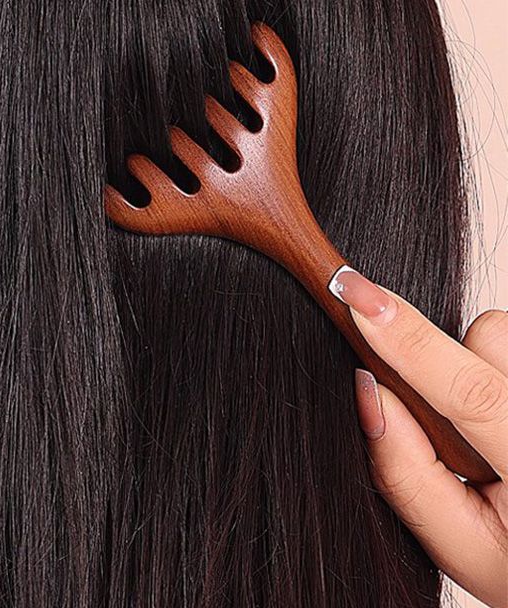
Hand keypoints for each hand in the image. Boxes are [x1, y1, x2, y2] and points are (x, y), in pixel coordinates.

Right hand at [328, 268, 507, 607]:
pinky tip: (496, 424)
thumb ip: (407, 478)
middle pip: (491, 338)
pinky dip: (491, 375)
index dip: (412, 342)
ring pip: (497, 337)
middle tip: (452, 426)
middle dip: (449, 357)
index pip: (474, 395)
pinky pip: (502, 350)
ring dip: (476, 370)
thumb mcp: (465, 551)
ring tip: (484, 431)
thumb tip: (366, 392)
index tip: (356, 296)